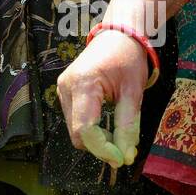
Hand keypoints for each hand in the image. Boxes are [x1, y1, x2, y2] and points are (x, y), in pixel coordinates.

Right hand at [57, 29, 147, 168]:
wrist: (118, 35)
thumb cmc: (128, 59)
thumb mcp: (133, 92)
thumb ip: (128, 125)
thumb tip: (126, 156)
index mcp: (83, 83)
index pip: (86, 129)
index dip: (103, 149)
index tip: (121, 159)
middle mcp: (66, 87)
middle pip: (77, 134)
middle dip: (100, 146)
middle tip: (124, 147)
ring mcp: (62, 89)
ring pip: (74, 131)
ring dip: (95, 139)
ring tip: (116, 132)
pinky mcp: (64, 93)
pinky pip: (74, 121)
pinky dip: (90, 129)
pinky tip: (105, 123)